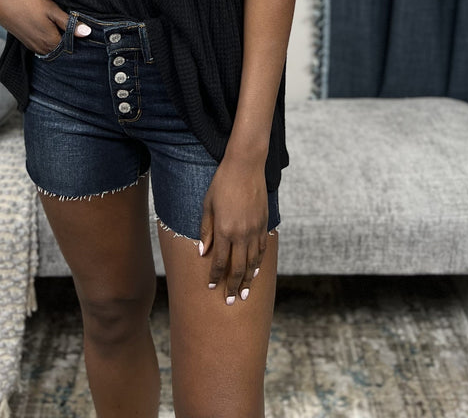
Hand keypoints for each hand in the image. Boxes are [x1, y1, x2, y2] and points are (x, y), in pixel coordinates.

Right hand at [0, 0, 89, 54]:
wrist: (2, 1)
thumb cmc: (28, 2)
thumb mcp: (51, 9)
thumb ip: (68, 23)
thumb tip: (87, 33)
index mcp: (51, 42)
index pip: (72, 48)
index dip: (79, 40)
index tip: (85, 32)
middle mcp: (42, 49)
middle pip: (62, 51)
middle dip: (71, 42)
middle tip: (78, 29)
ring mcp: (33, 47)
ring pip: (53, 49)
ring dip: (60, 42)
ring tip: (65, 29)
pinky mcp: (27, 43)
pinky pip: (44, 47)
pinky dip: (50, 41)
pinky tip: (52, 30)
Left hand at [198, 156, 268, 304]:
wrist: (246, 166)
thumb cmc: (222, 182)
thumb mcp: (207, 204)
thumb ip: (206, 230)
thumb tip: (203, 252)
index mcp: (224, 229)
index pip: (218, 261)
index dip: (215, 277)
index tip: (212, 288)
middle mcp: (241, 233)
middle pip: (238, 268)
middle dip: (233, 286)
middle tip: (231, 301)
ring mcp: (255, 229)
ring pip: (252, 262)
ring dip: (248, 279)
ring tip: (245, 293)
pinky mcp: (264, 224)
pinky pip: (262, 249)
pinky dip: (259, 263)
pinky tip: (256, 271)